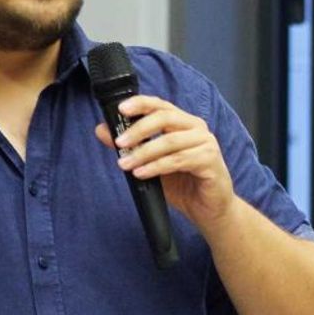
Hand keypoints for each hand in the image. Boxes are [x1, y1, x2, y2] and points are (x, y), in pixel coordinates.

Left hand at [94, 95, 234, 228]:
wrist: (207, 210)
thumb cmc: (182, 184)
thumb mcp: (150, 163)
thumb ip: (131, 146)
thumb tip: (102, 130)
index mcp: (183, 123)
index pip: (161, 105)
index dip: (141, 104)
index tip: (121, 109)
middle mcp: (197, 128)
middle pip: (165, 118)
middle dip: (138, 129)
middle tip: (119, 142)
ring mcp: (206, 143)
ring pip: (170, 141)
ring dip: (144, 152)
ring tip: (125, 164)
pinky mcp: (210, 161)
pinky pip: (179, 160)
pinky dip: (157, 166)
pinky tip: (142, 173)